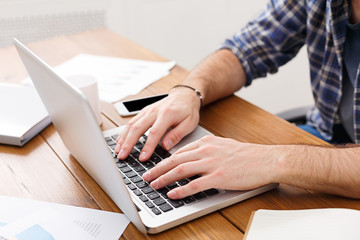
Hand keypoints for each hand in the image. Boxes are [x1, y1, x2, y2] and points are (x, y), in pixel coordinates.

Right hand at [115, 88, 200, 160]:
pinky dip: (124, 132)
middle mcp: (154, 111)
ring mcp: (147, 110)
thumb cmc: (187, 110)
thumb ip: (177, 135)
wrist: (184, 95)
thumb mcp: (189, 123)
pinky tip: (120, 141)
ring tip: (118, 151)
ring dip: (123, 138)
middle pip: (137, 128)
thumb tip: (165, 146)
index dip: (147, 146)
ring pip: (131, 124)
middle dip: (128, 143)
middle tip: (122, 156)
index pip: (154, 133)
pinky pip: (131, 122)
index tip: (142, 158)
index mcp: (166, 114)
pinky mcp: (143, 111)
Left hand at [143, 135, 277, 198]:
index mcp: (206, 143)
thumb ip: (206, 149)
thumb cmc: (247, 155)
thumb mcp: (223, 145)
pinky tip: (173, 194)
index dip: (164, 160)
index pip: (179, 152)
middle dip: (157, 169)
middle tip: (146, 176)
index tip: (155, 166)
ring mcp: (211, 164)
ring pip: (180, 170)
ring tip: (154, 185)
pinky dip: (181, 190)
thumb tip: (193, 156)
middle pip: (175, 160)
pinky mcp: (219, 177)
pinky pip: (195, 184)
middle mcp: (206, 151)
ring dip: (164, 178)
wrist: (265, 160)